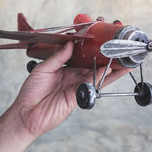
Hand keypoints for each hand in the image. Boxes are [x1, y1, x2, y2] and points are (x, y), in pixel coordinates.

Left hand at [12, 41, 130, 137]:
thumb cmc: (31, 92)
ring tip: (124, 58)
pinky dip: (105, 78)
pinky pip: (94, 85)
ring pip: (98, 74)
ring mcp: (78, 85)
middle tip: (117, 46)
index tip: (99, 38)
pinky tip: (114, 70)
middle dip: (105, 56)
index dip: (90, 48)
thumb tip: (70, 43)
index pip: (81, 56)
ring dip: (111, 67)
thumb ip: (58, 56)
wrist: (27, 113)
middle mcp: (73, 76)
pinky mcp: (80, 95)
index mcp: (64, 68)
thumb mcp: (43, 68)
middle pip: (93, 64)